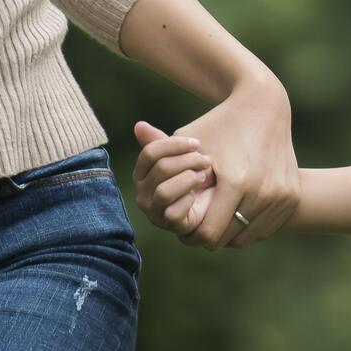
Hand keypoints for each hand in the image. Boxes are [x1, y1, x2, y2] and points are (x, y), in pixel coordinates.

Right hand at [130, 121, 217, 237]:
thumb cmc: (193, 175)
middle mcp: (142, 193)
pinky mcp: (168, 225)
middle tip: (207, 160)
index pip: (150, 153)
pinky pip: (173, 213)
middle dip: (187, 161)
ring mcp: (153, 211)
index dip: (175, 145)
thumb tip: (138, 125)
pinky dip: (187, 201)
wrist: (211, 201)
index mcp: (141, 173)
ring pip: (164, 192)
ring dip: (189, 180)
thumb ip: (160, 143)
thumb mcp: (179, 157)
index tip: (197, 143)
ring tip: (203, 176)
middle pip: (161, 169)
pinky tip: (197, 194)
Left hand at [138, 75, 298, 249]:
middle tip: (198, 220)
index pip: (207, 233)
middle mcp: (262, 193)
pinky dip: (248, 225)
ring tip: (216, 213)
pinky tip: (236, 209)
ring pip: (245, 237)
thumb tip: (136, 163)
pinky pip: (263, 228)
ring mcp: (280, 197)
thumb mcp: (188, 140)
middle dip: (208, 233)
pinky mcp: (290, 197)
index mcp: (235, 181)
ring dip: (228, 231)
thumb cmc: (221, 123)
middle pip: (226, 239)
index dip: (190, 232)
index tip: (184, 222)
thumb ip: (159, 157)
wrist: (268, 107)